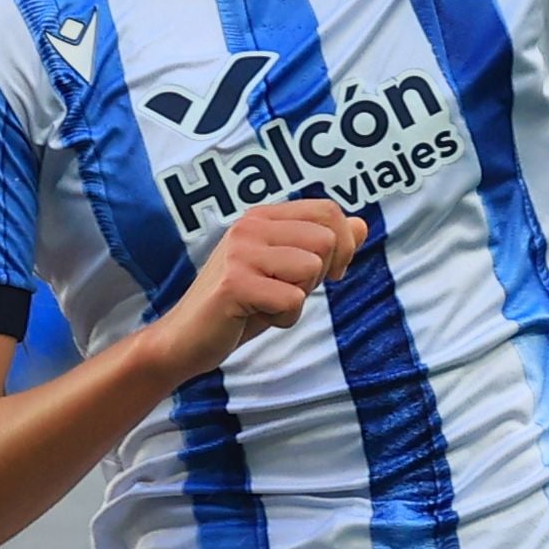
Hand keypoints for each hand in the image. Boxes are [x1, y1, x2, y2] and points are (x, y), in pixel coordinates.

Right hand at [146, 200, 367, 376]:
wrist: (186, 339)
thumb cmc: (239, 305)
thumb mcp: (286, 271)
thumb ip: (322, 246)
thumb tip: (362, 224)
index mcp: (262, 216)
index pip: (328, 210)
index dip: (342, 245)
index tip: (326, 273)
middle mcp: (250, 225)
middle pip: (326, 239)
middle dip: (318, 276)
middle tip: (285, 291)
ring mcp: (241, 252)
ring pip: (312, 268)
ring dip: (298, 298)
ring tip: (267, 303)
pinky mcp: (235, 283)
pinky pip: (293, 300)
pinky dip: (283, 319)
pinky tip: (255, 317)